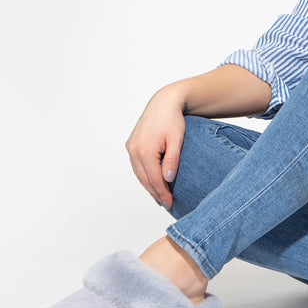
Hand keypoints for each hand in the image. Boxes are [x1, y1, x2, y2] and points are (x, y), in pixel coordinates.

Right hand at [125, 86, 186, 208]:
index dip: (163, 193)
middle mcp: (134, 150)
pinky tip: (152, 182)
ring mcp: (131, 148)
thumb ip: (172, 160)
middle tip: (167, 204)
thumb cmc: (173, 120)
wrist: (164, 103)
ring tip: (160, 197)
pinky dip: (144, 176)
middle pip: (145, 179)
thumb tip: (167, 179)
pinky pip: (137, 166)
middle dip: (156, 193)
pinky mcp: (131, 145)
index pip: (154, 179)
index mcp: (145, 150)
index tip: (171, 203)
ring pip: (139, 174)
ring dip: (149, 186)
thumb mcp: (177, 140)